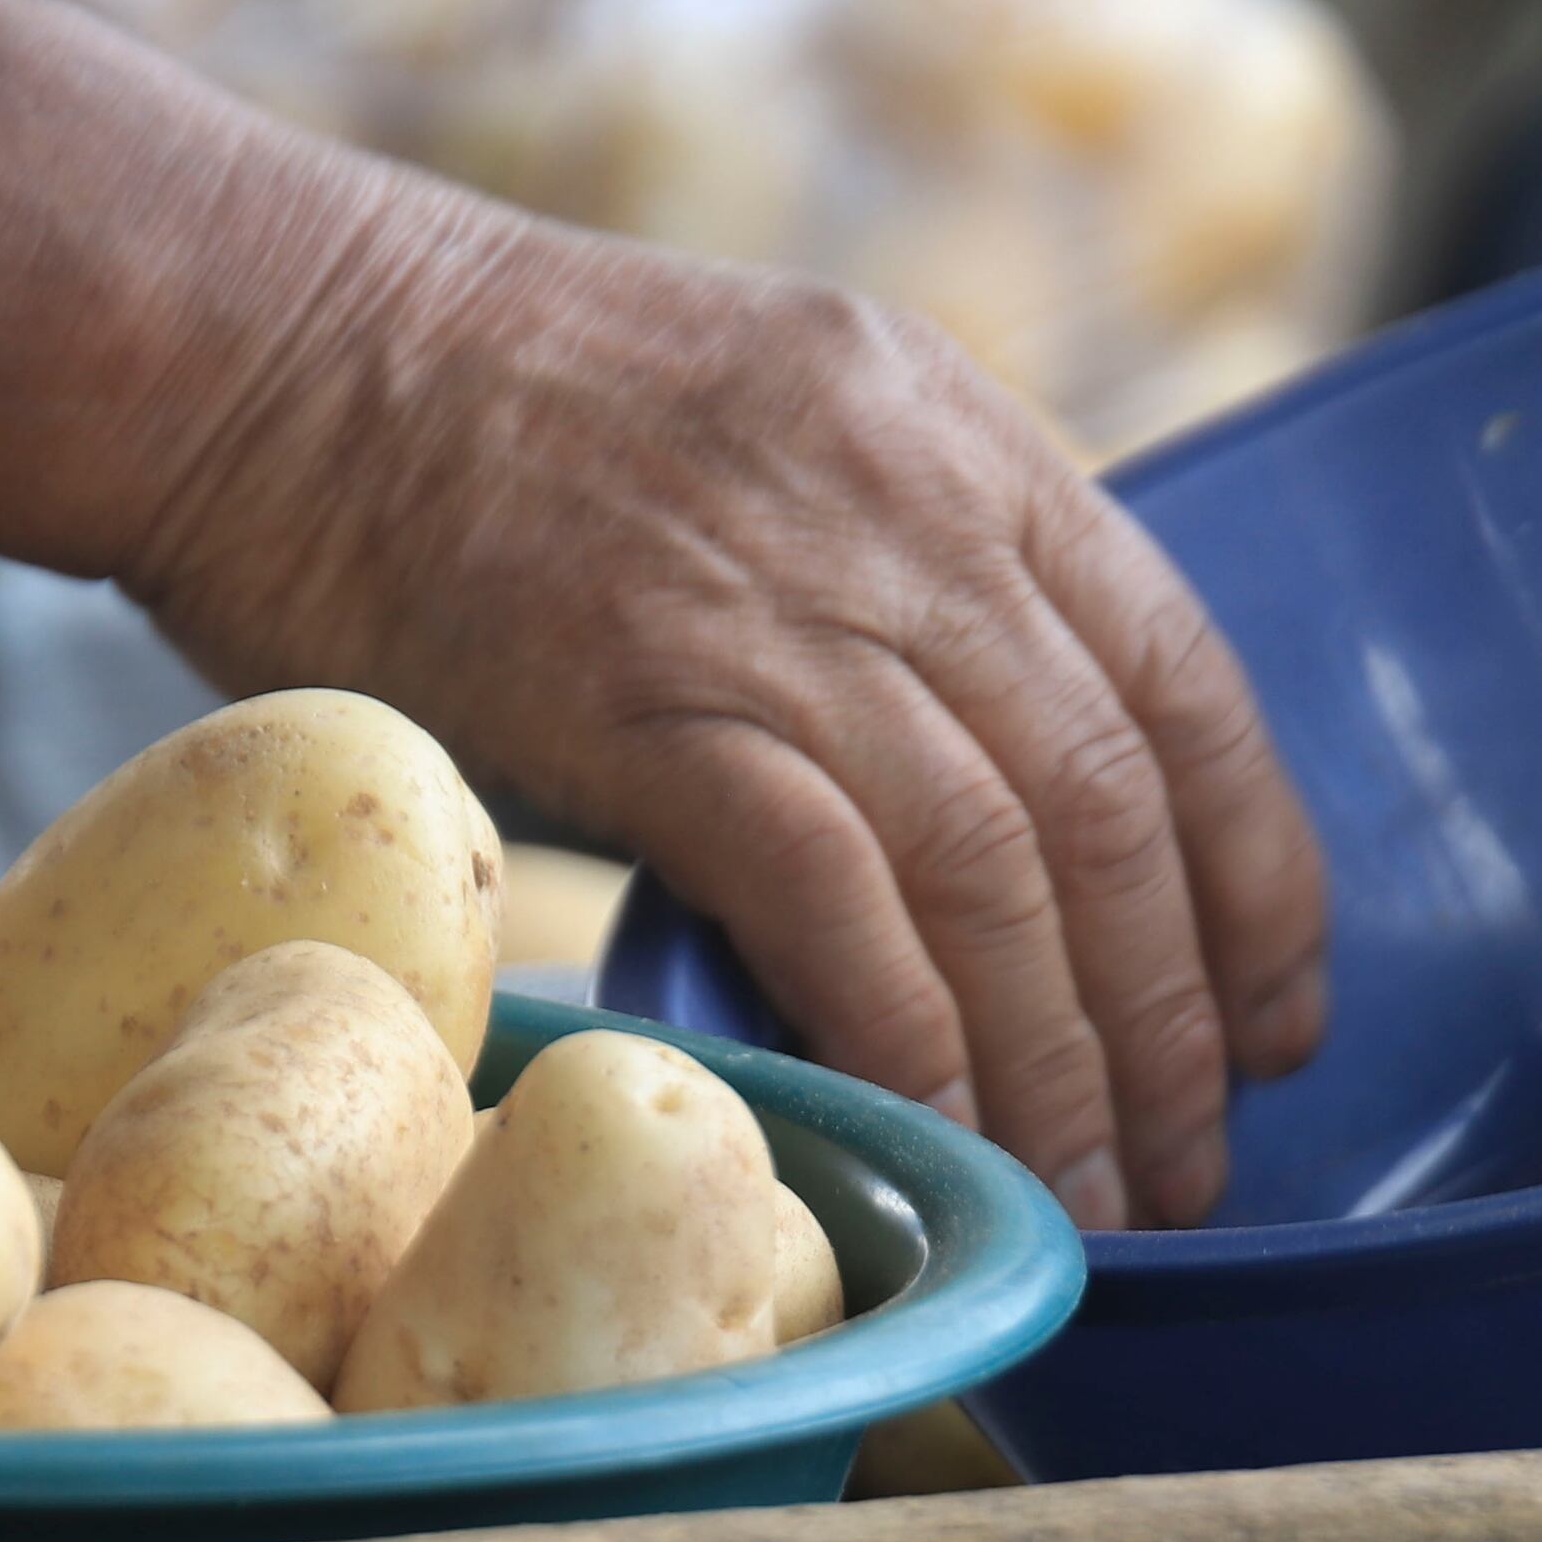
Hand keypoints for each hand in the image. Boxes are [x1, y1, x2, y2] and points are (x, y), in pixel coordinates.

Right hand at [129, 202, 1332, 1233]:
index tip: (1278, 1011)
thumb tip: (961, 800)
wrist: (263, 345)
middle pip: (1112, 800)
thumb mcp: (754, 423)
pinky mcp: (654, 699)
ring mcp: (782, 603)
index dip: (1257, 871)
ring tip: (1093, 1196)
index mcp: (950, 434)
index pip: (1182, 676)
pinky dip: (918, 1037)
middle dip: (1177, 1014)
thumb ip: (878, 575)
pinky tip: (945, 1134)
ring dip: (1068, 1064)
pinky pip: (845, 900)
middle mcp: (905, 509)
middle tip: (1193, 1164)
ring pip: (1003, 871)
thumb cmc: (465, 414)